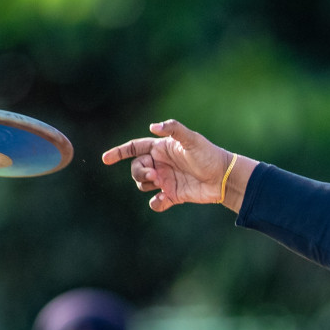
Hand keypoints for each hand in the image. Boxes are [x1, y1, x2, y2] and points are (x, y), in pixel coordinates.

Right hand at [101, 120, 254, 212]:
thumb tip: (153, 127)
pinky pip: (156, 202)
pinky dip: (156, 203)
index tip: (105, 159)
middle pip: (136, 168)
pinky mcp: (173, 195)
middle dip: (140, 172)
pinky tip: (164, 200)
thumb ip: (174, 130)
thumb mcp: (192, 139)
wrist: (224, 177)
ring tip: (162, 184)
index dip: (119, 152)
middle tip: (155, 175)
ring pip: (142, 184)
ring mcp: (166, 180)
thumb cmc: (209, 155)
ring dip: (147, 184)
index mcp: (161, 149)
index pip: (134, 148)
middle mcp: (161, 164)